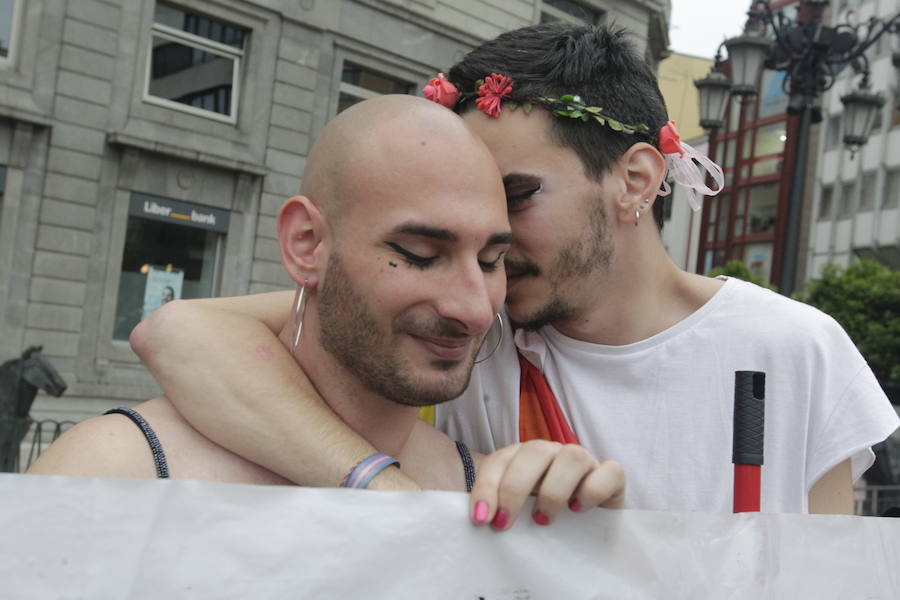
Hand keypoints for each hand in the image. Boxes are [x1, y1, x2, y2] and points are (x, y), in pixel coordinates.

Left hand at [469, 441, 623, 530]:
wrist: (587, 534)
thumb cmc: (543, 523)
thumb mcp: (516, 515)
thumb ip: (499, 510)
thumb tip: (479, 521)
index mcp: (524, 457)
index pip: (501, 460)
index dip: (486, 486)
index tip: (481, 519)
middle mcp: (554, 454)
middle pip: (534, 451)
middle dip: (514, 488)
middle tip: (504, 524)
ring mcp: (585, 462)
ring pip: (572, 456)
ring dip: (553, 490)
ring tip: (542, 521)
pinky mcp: (612, 478)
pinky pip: (610, 472)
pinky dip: (593, 491)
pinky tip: (578, 510)